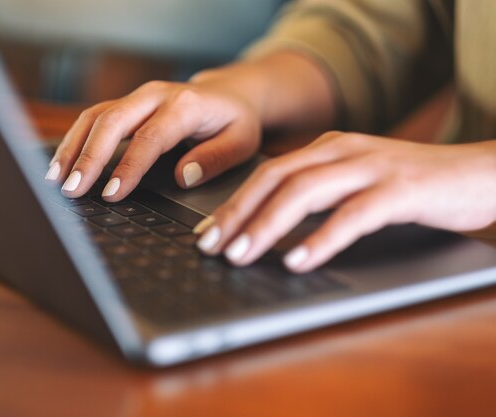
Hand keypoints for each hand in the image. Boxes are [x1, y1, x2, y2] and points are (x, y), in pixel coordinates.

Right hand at [45, 80, 260, 200]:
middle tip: (71, 189)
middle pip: (112, 121)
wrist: (229, 93)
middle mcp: (155, 96)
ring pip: (95, 117)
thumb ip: (215, 159)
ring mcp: (137, 98)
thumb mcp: (241, 142)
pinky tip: (62, 164)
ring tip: (55, 180)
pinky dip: (74, 140)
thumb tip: (183, 177)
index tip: (112, 194)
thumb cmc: (235, 121)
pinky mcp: (126, 105)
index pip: (151, 137)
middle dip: (88, 157)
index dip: (129, 167)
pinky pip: (93, 118)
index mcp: (186, 106)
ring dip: (73, 148)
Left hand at [193, 132, 495, 272]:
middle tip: (210, 247)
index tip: (207, 232)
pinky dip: (321, 239)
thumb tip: (269, 227)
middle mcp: (343, 151)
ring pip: (304, 192)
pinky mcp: (400, 190)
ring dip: (267, 226)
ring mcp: (371, 167)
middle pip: (275, 178)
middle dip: (237, 214)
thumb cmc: (412, 184)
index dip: (232, 202)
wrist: (480, 172)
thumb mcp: (356, 181)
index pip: (266, 173)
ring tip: (241, 255)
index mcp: (328, 148)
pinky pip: (352, 215)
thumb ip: (319, 194)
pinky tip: (298, 261)